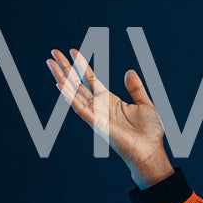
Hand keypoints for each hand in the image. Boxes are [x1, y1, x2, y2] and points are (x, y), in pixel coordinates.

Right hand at [46, 48, 173, 187]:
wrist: (151, 151)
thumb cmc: (149, 133)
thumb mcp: (145, 104)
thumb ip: (136, 88)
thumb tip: (129, 71)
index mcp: (109, 101)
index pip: (90, 79)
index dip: (81, 65)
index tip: (72, 51)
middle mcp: (99, 107)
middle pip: (77, 83)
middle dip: (65, 68)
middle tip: (53, 52)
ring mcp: (96, 115)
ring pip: (74, 93)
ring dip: (61, 78)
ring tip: (50, 63)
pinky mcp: (97, 124)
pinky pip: (80, 109)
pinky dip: (69, 97)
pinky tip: (60, 85)